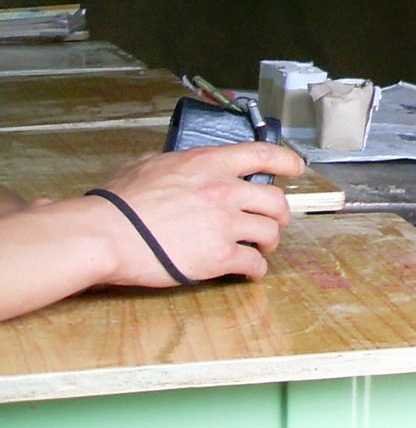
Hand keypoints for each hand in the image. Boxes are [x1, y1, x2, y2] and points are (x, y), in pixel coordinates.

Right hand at [101, 142, 303, 284]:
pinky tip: (249, 272)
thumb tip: (174, 164)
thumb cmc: (118, 202)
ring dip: (268, 243)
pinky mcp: (220, 255)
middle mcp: (225, 190)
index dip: (286, 162)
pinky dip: (256, 270)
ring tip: (259, 249)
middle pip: (276, 201)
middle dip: (279, 214)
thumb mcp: (148, 164)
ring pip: (270, 233)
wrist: (106, 234)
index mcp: (210, 164)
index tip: (297, 168)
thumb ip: (173, 162)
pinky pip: (254, 263)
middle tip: (273, 223)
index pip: (263, 155)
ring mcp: (226, 223)